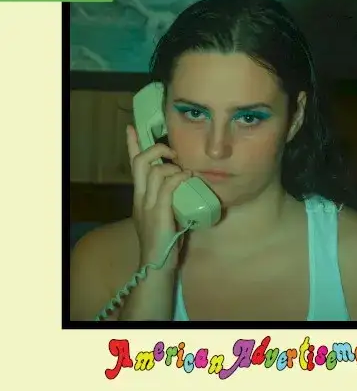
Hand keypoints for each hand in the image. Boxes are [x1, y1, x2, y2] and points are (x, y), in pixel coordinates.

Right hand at [126, 125, 190, 268]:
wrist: (156, 265)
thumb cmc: (163, 240)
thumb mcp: (163, 213)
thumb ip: (168, 197)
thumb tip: (184, 182)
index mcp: (139, 196)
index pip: (133, 165)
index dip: (131, 145)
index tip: (131, 128)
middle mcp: (140, 197)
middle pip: (140, 162)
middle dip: (156, 150)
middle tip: (173, 152)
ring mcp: (148, 205)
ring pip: (155, 171)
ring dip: (172, 166)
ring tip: (186, 171)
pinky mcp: (158, 213)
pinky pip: (167, 186)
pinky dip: (179, 177)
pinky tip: (188, 177)